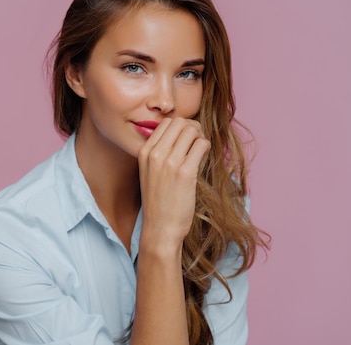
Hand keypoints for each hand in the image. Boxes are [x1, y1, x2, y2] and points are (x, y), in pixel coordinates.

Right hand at [138, 117, 210, 251]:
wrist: (160, 228)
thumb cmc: (159, 201)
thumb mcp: (149, 172)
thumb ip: (159, 153)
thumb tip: (181, 134)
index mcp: (144, 152)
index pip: (165, 123)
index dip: (181, 127)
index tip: (187, 138)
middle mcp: (155, 154)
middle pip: (180, 122)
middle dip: (193, 128)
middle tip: (197, 142)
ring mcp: (169, 162)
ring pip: (192, 130)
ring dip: (200, 137)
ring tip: (200, 151)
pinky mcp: (185, 172)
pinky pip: (202, 145)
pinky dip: (206, 148)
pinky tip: (203, 159)